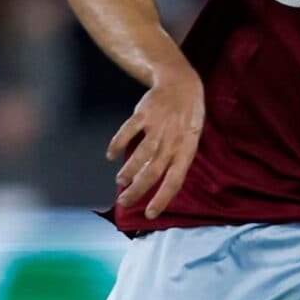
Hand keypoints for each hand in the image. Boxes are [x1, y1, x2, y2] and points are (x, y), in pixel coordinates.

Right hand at [109, 64, 204, 218]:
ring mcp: (158, 126)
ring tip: (120, 182)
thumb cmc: (185, 120)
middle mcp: (173, 140)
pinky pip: (129, 130)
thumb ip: (172, 161)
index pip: (175, 180)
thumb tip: (151, 183)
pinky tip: (111, 154)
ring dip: (129, 170)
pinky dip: (118, 143)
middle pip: (154, 171)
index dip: (162, 198)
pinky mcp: (145, 113)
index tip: (150, 214)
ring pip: (142, 153)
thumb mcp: (188, 141)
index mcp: (186, 150)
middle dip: (138, 190)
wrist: (182, 85)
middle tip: (124, 202)